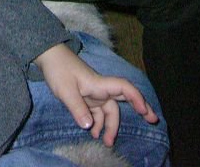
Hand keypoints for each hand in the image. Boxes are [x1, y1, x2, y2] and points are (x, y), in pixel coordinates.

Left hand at [34, 43, 158, 145]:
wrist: (48, 56)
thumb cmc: (58, 69)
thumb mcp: (65, 90)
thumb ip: (77, 108)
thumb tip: (89, 126)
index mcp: (99, 84)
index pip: (124, 88)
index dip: (137, 98)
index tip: (145, 112)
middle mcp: (100, 88)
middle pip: (122, 101)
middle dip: (137, 110)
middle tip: (152, 122)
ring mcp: (93, 93)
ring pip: (108, 110)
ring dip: (109, 125)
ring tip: (106, 142)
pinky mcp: (85, 96)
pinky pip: (97, 112)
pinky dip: (97, 122)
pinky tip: (93, 132)